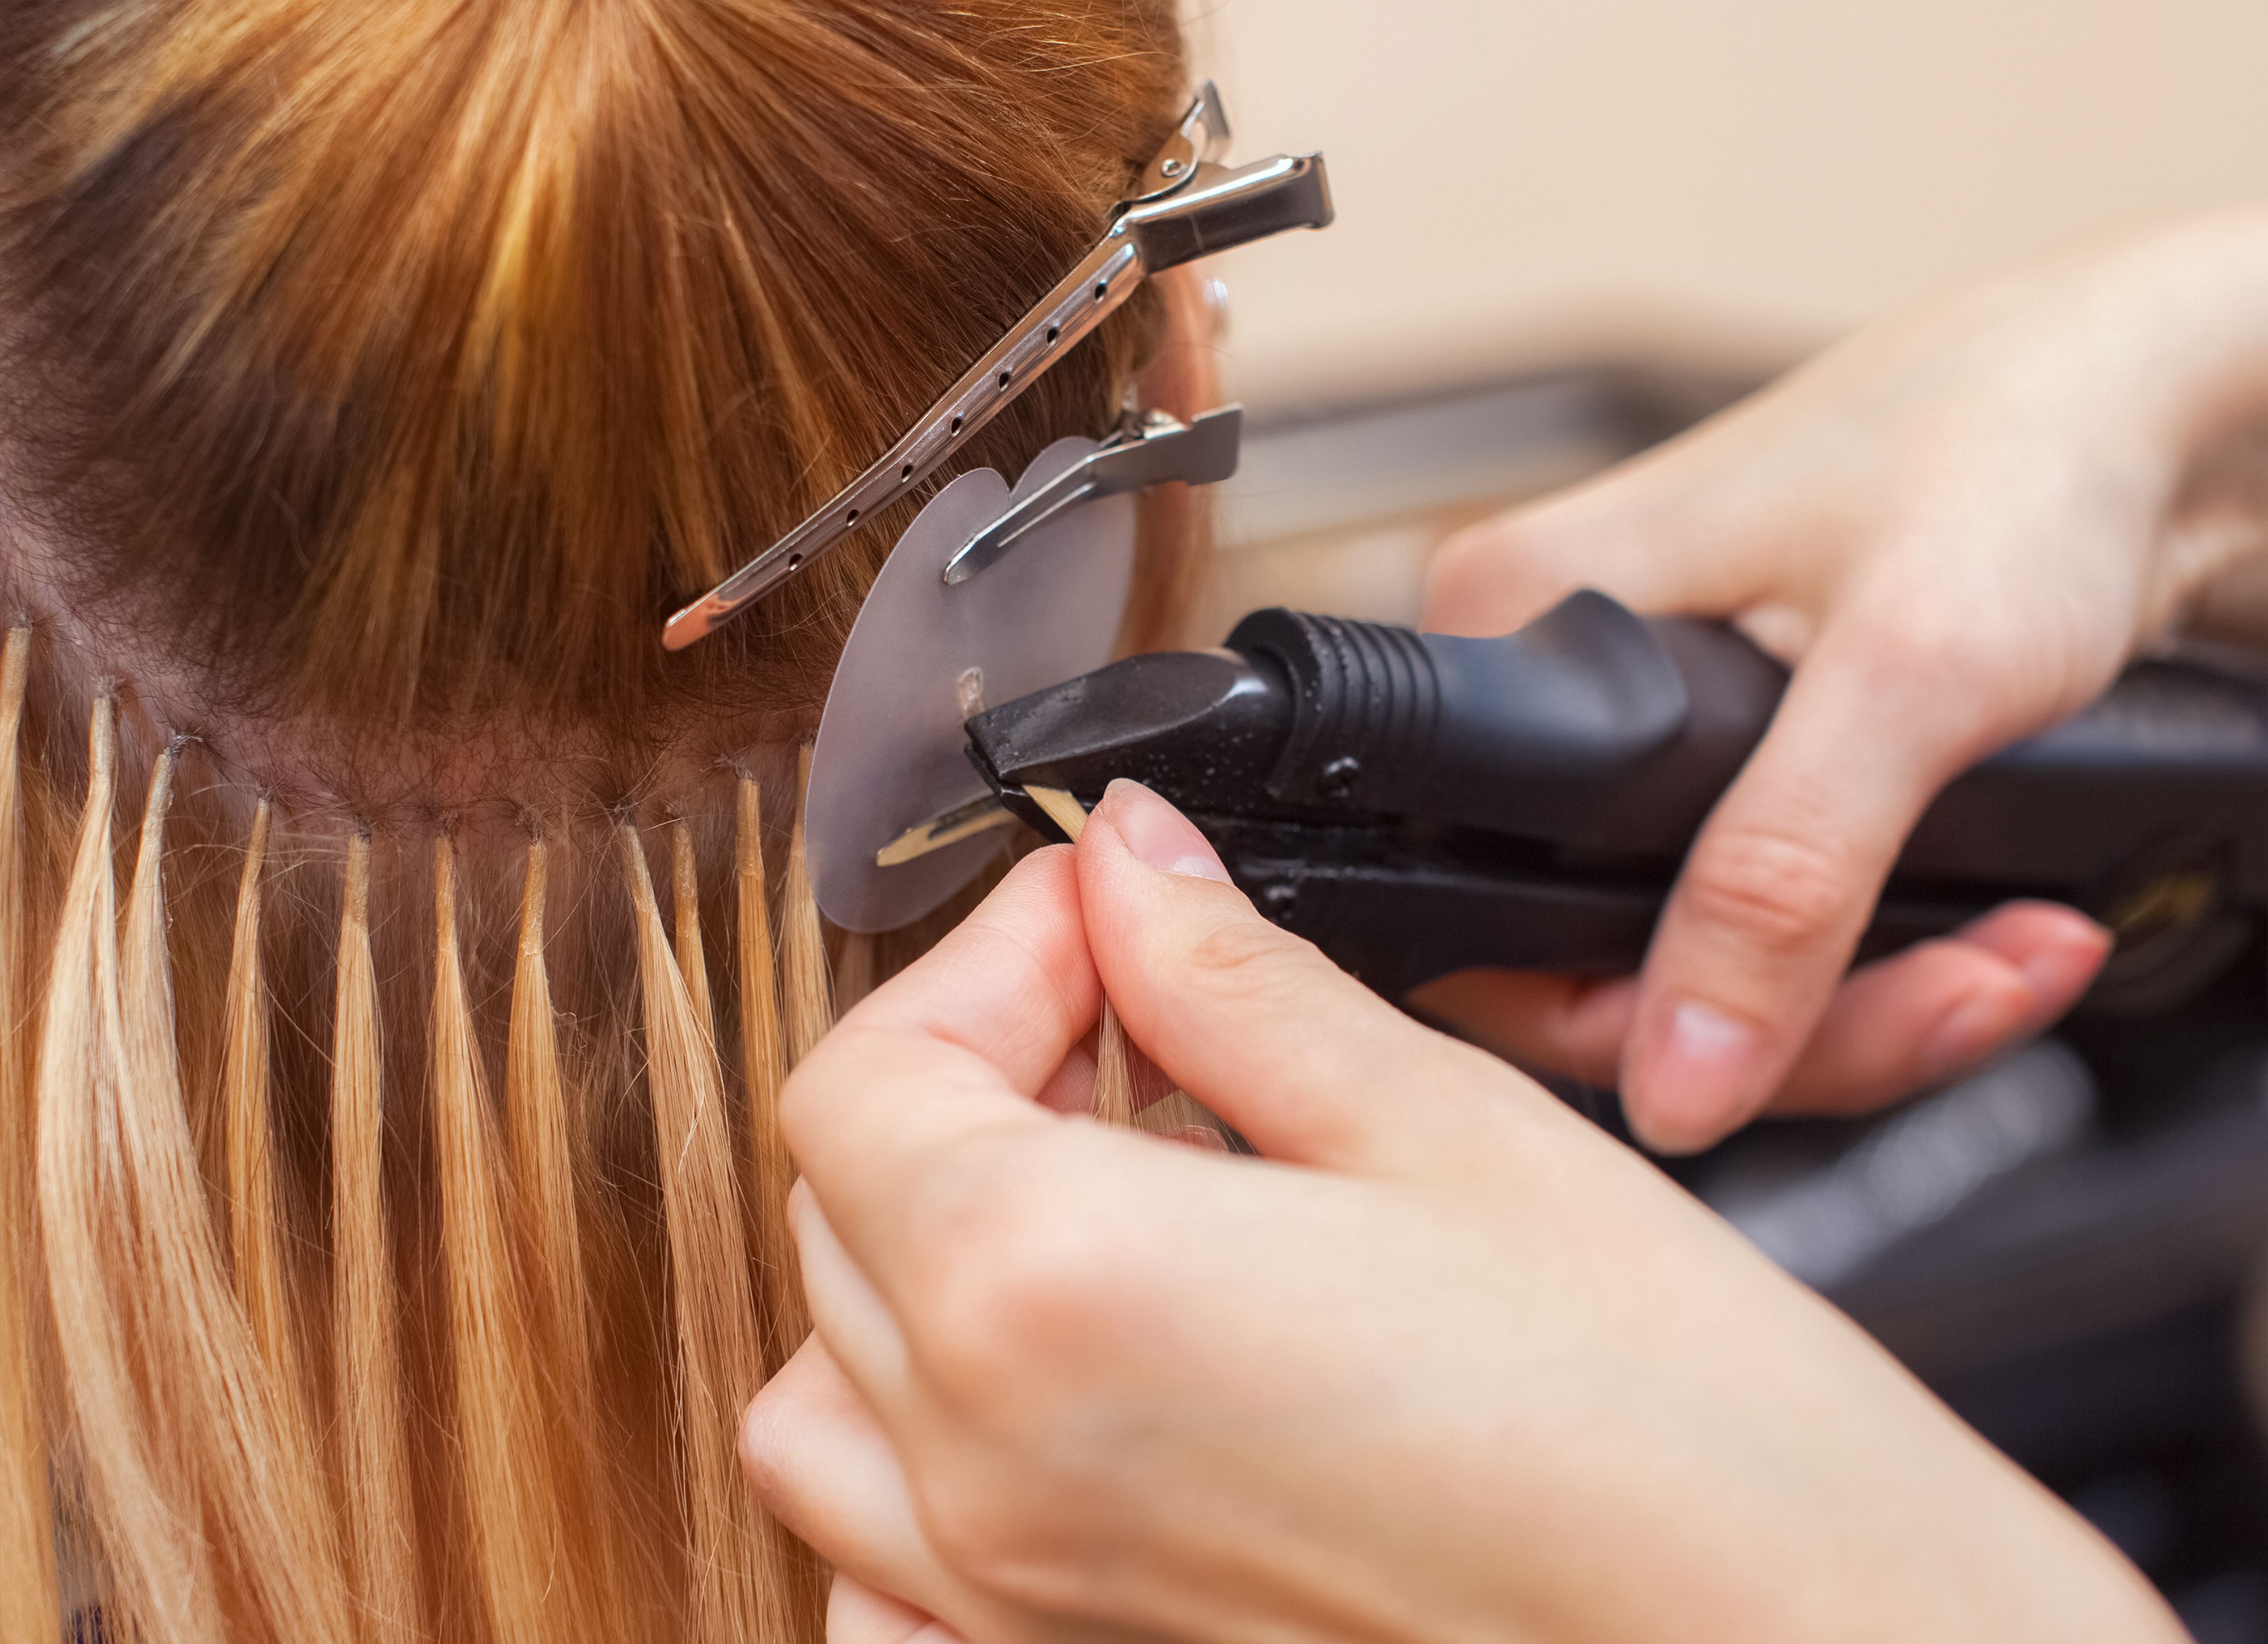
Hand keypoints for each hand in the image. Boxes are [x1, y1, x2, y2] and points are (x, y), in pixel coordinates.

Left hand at [743, 780, 2178, 1643]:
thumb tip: (1129, 865)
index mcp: (1054, 1290)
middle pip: (843, 1205)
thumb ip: (1229, 981)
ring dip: (917, 1258)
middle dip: (970, 1071)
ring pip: (825, 1390)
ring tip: (1100, 1199)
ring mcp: (1015, 1594)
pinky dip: (916, 1463)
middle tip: (1134, 1024)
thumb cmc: (1663, 1422)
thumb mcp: (1436, 1128)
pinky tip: (1056, 1397)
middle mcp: (992, 1466)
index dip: (992, 953)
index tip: (1110, 915)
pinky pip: (881, 1568)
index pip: (873, 1074)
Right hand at [1424, 208, 2267, 1150]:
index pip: (1475, 904)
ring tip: (2014, 956)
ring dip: (1874, 999)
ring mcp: (1647, 725)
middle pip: (1595, 957)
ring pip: (1696, 958)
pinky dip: (1892, 959)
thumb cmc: (2021, 444)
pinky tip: (1996, 929)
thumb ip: (1774, 887)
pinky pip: (1769, 921)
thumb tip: (1675, 1076)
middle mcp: (1554, 678)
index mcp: (1509, 621)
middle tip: (1956, 994)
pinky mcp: (1742, 761)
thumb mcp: (1901, 680)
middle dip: (1795, 1022)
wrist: (2166, 400)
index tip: (1765, 1048)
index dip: (1617, 1018)